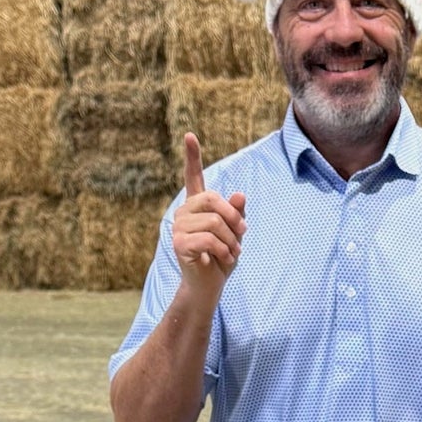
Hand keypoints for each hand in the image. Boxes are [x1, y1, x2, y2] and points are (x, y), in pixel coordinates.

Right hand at [171, 134, 245, 296]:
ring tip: (233, 252)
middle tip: (243, 235)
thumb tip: (238, 194)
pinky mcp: (179, 243)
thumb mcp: (235, 233)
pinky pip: (209, 238)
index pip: (193, 177)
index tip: (189, 136)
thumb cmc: (222, 257)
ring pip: (214, 222)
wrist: (209, 285)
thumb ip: (236, 213)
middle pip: (213, 199)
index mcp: (197, 206)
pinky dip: (224, 249)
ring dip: (231, 239)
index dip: (192, 156)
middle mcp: (184, 212)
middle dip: (233, 218)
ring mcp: (178, 227)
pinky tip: (224, 257)